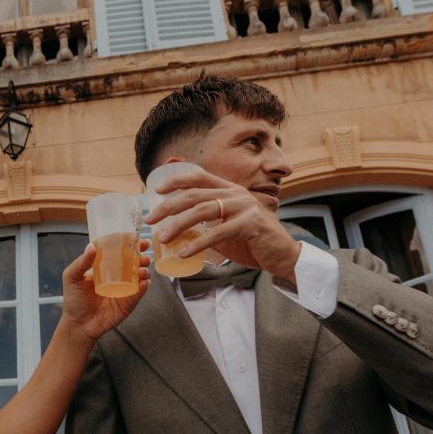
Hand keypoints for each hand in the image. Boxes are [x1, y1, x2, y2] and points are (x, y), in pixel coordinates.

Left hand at [60, 240, 150, 343]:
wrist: (79, 324)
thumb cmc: (74, 299)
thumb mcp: (72, 277)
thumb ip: (81, 262)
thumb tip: (92, 246)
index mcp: (104, 267)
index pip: (118, 252)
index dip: (128, 244)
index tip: (135, 237)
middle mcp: (116, 276)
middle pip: (133, 262)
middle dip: (141, 255)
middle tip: (145, 251)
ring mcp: (124, 289)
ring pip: (139, 276)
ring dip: (144, 269)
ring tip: (143, 268)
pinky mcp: (128, 302)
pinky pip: (139, 293)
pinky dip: (144, 287)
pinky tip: (145, 282)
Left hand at [144, 169, 299, 283]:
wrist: (282, 255)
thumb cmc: (251, 242)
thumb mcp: (225, 227)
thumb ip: (206, 223)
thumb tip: (176, 228)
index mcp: (230, 190)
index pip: (199, 178)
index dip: (177, 180)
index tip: (156, 190)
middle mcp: (237, 194)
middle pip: (195, 195)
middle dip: (168, 206)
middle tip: (150, 219)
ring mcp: (245, 207)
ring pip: (203, 211)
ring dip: (179, 225)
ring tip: (163, 238)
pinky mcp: (251, 224)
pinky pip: (218, 232)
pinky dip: (198, 243)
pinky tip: (184, 252)